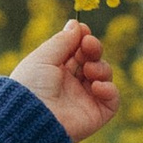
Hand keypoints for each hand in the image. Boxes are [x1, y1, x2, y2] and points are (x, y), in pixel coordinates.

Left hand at [12, 19, 118, 142]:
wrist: (30, 118)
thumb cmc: (31, 86)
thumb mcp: (44, 57)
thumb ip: (62, 41)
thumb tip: (76, 23)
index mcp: (55, 71)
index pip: (77, 51)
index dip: (82, 39)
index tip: (83, 31)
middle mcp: (71, 85)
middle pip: (92, 60)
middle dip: (93, 49)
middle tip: (88, 45)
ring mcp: (84, 100)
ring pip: (104, 75)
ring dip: (100, 67)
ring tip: (88, 70)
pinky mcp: (95, 115)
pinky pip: (112, 99)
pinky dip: (109, 89)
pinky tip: (96, 86)